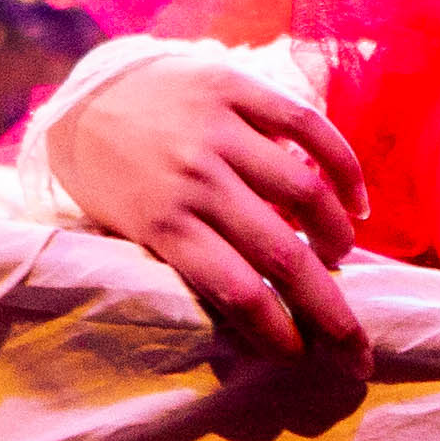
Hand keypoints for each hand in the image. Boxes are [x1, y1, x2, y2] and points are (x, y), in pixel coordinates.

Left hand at [47, 53, 369, 366]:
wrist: (83, 95)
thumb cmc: (112, 180)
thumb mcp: (134, 230)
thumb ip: (191, 259)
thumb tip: (259, 307)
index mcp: (163, 224)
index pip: (237, 291)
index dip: (278, 330)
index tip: (300, 354)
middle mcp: (194, 179)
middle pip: (283, 254)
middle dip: (331, 311)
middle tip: (356, 345)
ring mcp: (217, 130)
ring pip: (306, 192)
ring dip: (336, 235)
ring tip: (338, 252)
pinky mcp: (235, 87)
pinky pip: (307, 126)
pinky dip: (343, 167)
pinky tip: (355, 201)